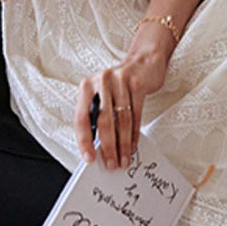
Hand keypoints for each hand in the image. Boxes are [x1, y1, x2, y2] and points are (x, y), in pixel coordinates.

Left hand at [75, 36, 169, 168]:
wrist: (144, 61)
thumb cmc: (121, 84)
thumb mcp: (104, 95)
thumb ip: (98, 115)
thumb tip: (98, 147)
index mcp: (87, 87)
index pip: (82, 118)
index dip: (85, 141)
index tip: (90, 158)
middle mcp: (102, 82)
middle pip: (103, 121)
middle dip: (108, 147)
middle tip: (111, 164)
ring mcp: (120, 81)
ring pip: (121, 120)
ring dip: (123, 144)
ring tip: (124, 158)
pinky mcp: (137, 83)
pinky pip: (136, 114)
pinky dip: (134, 133)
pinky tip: (134, 144)